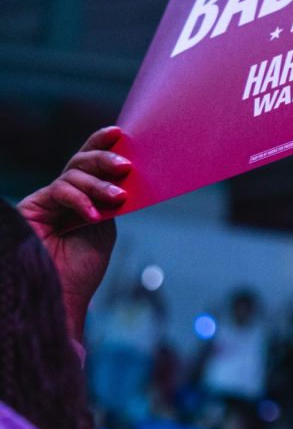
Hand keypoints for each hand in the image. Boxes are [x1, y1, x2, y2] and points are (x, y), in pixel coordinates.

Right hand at [18, 127, 130, 339]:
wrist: (63, 296)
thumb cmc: (83, 268)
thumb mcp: (105, 227)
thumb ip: (109, 200)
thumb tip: (124, 175)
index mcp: (81, 197)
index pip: (89, 164)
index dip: (101, 144)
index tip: (120, 132)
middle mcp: (62, 195)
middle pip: (80, 162)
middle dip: (104, 159)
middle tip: (124, 165)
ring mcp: (46, 200)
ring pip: (72, 174)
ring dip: (98, 183)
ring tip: (117, 197)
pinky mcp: (32, 208)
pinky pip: (59, 191)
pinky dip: (79, 199)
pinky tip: (92, 214)